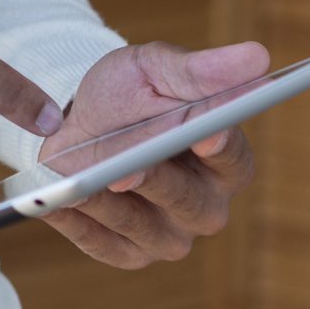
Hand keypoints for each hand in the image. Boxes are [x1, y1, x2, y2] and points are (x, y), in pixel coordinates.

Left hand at [34, 40, 268, 267]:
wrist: (77, 120)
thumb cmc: (127, 93)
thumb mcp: (156, 69)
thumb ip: (201, 70)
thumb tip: (257, 56)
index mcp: (225, 160)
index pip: (233, 160)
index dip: (221, 149)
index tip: (206, 135)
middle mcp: (204, 205)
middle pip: (191, 203)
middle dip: (158, 183)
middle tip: (128, 169)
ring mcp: (167, 234)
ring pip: (146, 229)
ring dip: (109, 204)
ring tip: (75, 180)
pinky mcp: (128, 252)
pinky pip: (103, 245)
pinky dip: (77, 223)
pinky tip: (52, 204)